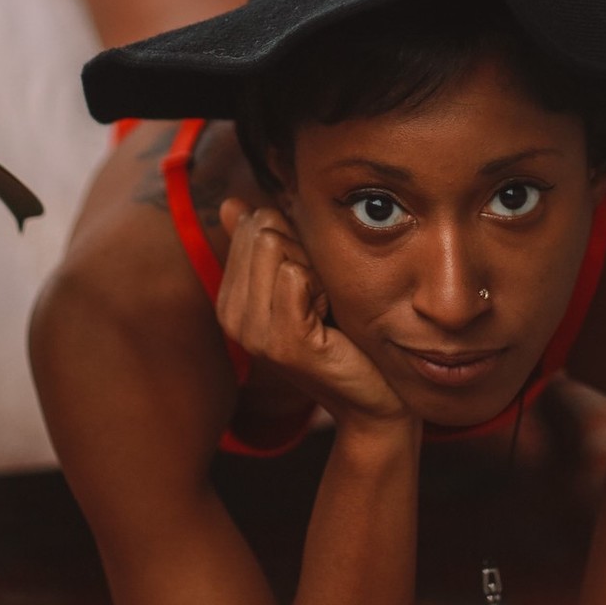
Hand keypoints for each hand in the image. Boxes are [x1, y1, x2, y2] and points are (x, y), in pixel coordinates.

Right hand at [217, 201, 410, 430]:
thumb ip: (264, 246)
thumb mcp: (301, 285)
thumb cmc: (344, 338)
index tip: (310, 285)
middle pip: (265, 232)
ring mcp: (254, 333)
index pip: (254, 225)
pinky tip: (330, 319)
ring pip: (277, 247)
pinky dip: (323, 288)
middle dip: (303, 252)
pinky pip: (296, 275)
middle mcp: (232, 317)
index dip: (294, 243)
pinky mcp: (283, 343)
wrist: (374, 399)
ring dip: (315, 270)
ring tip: (325, 310)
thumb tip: (233, 204)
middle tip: (321, 298)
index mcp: (231, 301)